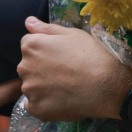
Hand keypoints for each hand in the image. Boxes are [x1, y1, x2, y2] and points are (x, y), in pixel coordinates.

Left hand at [17, 18, 131, 121]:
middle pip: (29, 66)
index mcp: (31, 46)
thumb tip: (27, 21)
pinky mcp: (36, 109)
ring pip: (32, 86)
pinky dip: (44, 104)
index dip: (45, 49)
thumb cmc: (91, 54)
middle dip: (41, 67)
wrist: (106, 85)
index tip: (61, 55)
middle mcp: (24, 67)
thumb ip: (46, 28)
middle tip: (65, 72)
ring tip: (66, 87)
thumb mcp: (71, 34)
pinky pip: (34, 105)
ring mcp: (29, 90)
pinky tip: (61, 100)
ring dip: (42, 86)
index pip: (29, 45)